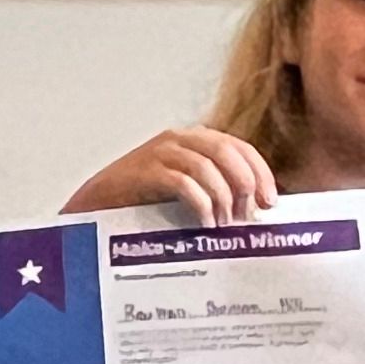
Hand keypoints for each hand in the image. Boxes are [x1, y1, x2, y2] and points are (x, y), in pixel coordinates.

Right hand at [75, 126, 277, 224]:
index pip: (240, 147)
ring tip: (223, 225)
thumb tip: (252, 210)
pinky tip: (204, 225)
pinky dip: (200, 205)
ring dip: (222, 198)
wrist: (94, 205)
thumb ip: (214, 189)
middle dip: (244, 183)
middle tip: (248, 215)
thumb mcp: (185, 190)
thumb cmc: (142, 202)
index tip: (270, 202)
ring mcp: (160, 152)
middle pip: (227, 151)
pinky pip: (183, 183)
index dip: (260, 172)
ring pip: (207, 166)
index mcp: (194, 140)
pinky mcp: (145, 171)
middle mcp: (179, 139)